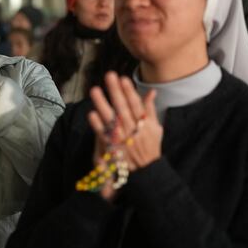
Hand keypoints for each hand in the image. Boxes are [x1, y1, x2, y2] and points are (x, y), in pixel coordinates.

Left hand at [86, 72, 161, 198]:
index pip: (136, 104)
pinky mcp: (112, 147)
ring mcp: (122, 139)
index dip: (129, 91)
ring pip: (111, 119)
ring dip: (102, 104)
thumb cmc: (151, 147)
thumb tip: (151, 91)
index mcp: (144, 124)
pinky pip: (104, 135)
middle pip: (123, 108)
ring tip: (95, 90)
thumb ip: (151, 109)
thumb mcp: (156, 128)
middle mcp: (133, 130)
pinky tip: (91, 113)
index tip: (123, 78)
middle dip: (116, 91)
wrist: (148, 172)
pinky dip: (98, 124)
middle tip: (109, 76)